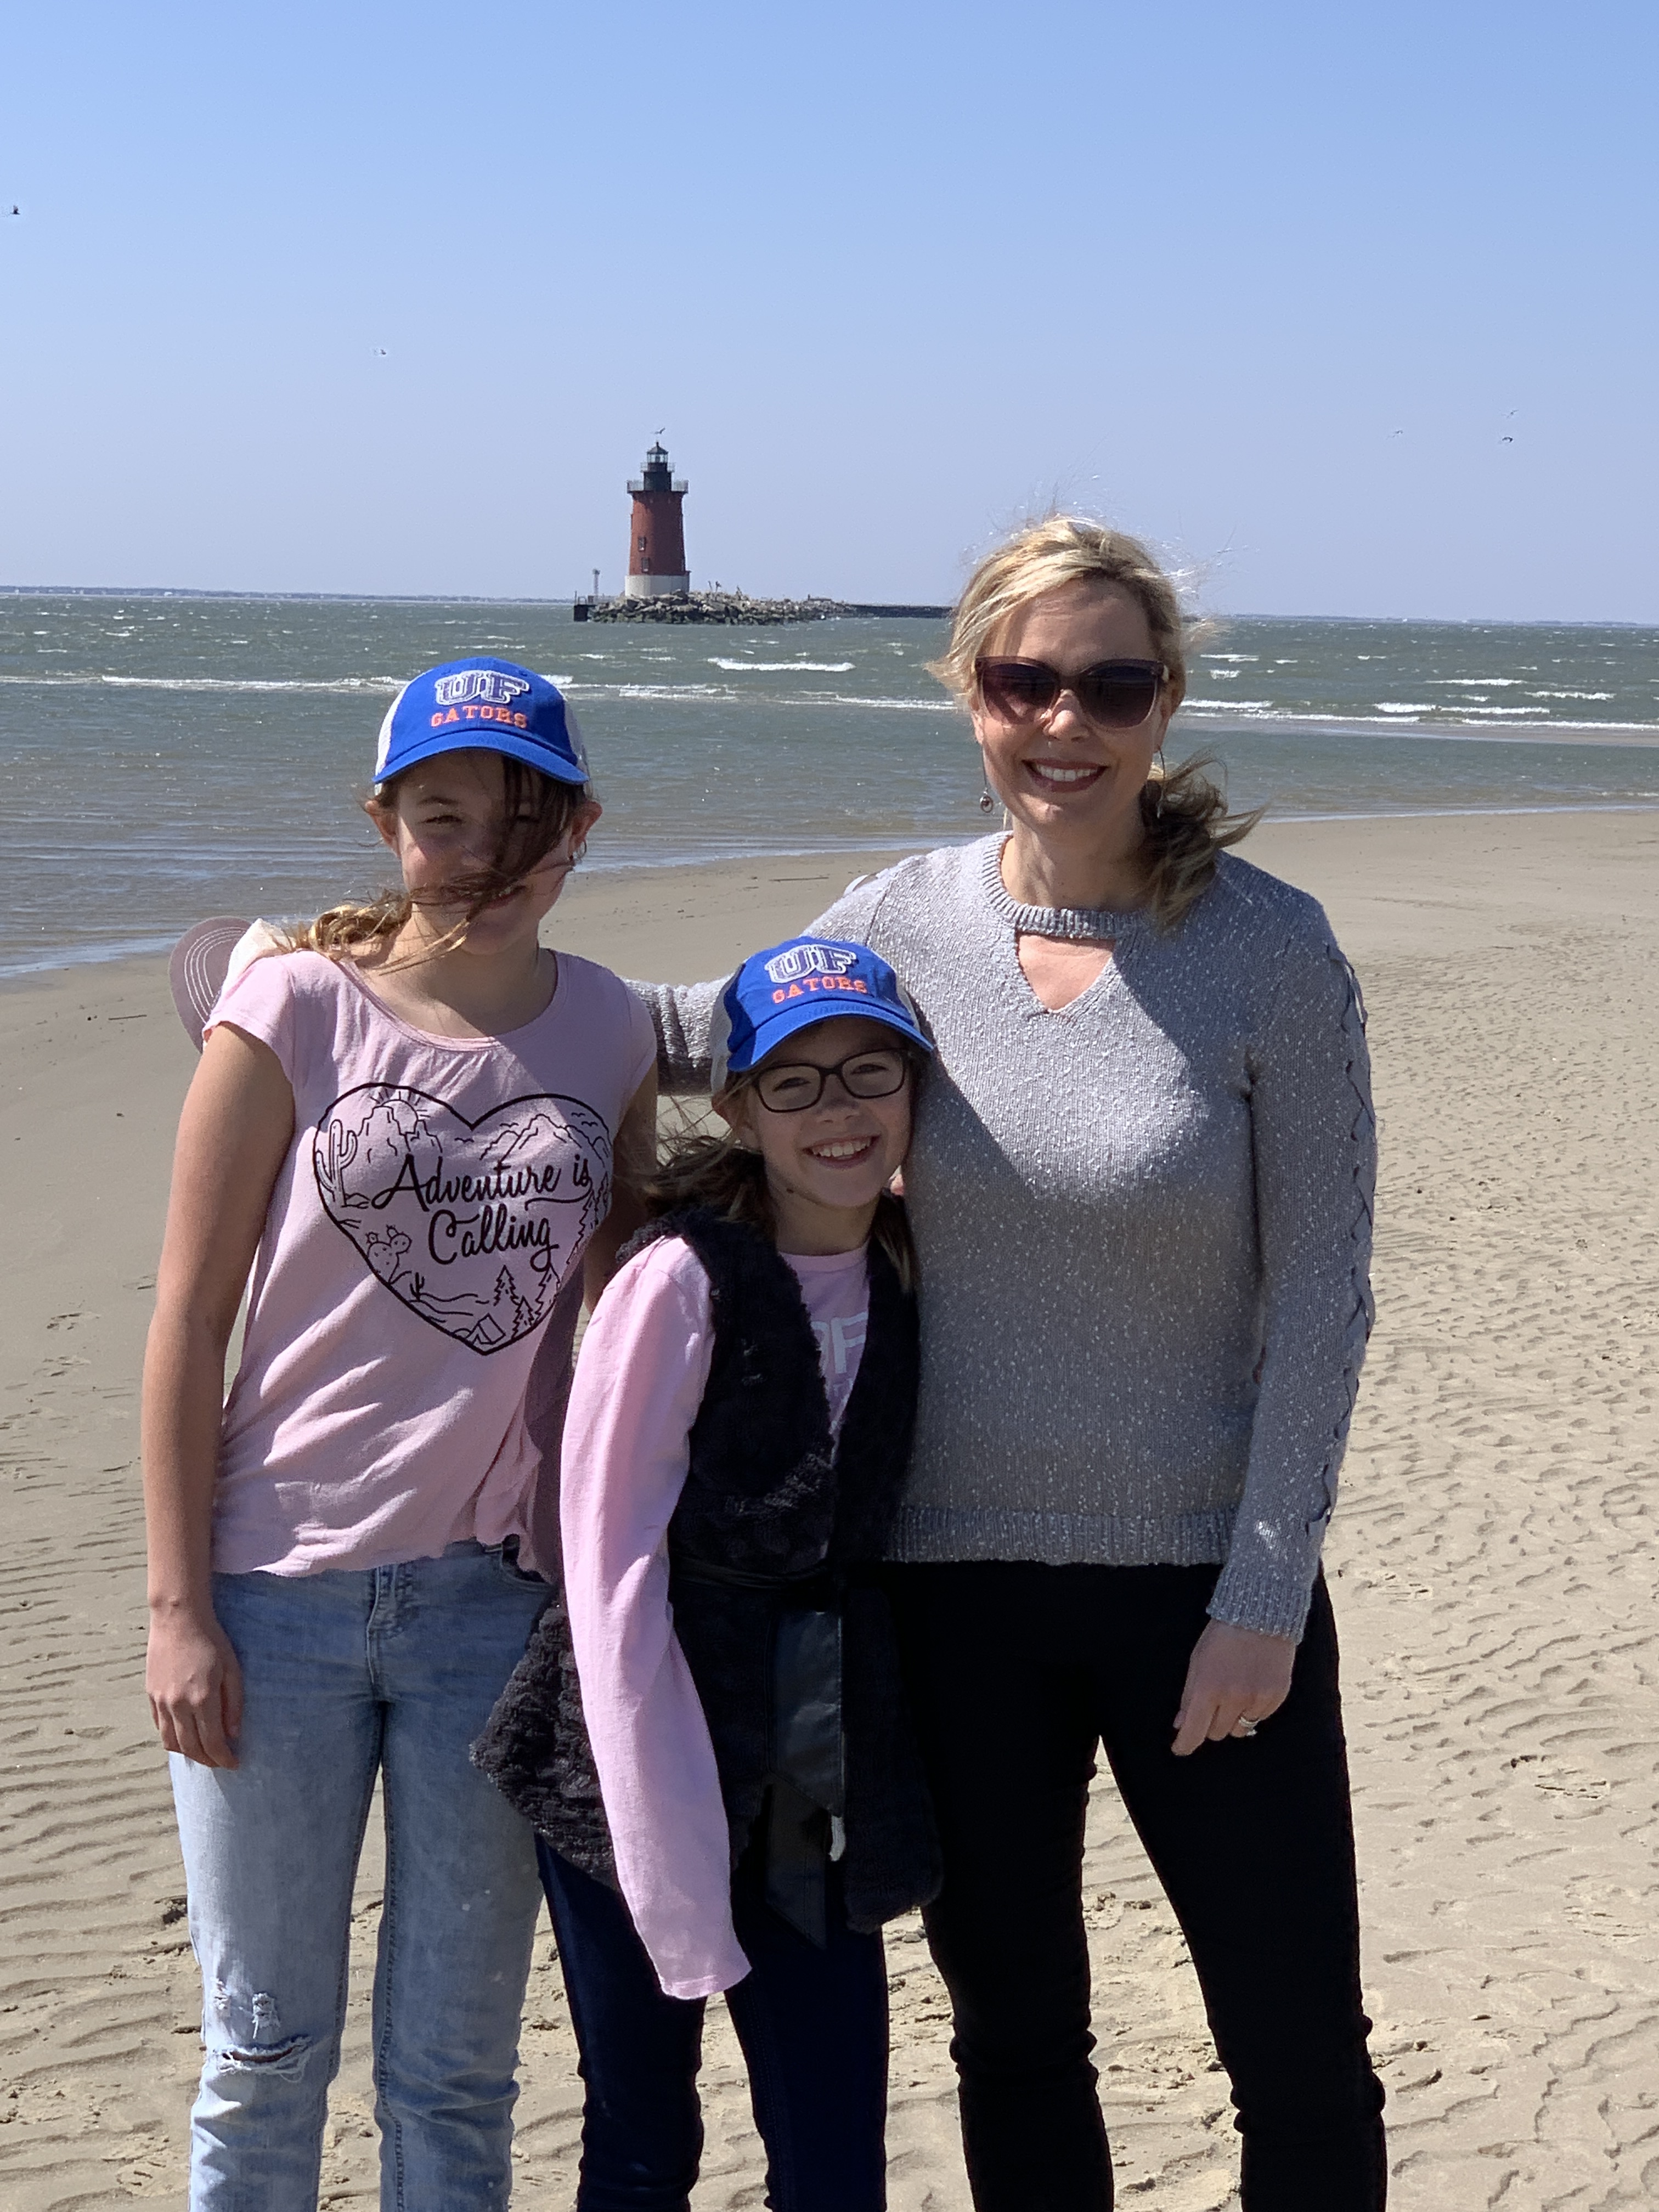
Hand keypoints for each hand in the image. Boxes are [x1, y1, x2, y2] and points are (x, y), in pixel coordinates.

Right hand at [147, 1606, 243, 1767]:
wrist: (178, 1618)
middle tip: (221, 1763)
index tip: (235, 1764)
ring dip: (188, 1754)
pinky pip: (159, 1727)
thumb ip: (234, 1704)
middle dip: (208, 1760)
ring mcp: (161, 1701)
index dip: (224, 1758)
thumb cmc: (212, 1640)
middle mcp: (179, 1705)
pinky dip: (172, 1739)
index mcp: (202, 1699)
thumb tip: (233, 1734)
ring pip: (171, 1742)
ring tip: (203, 1754)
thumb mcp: (232, 1669)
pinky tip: (184, 1737)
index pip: (213, 1742)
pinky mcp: (151, 1695)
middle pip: (191, 1748)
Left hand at [1172, 1619, 1293, 1756]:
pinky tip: (1252, 1686)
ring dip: (1232, 1719)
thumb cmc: (1222, 1636)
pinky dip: (1253, 1709)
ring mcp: (1257, 1699)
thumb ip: (1189, 1695)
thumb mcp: (1197, 1661)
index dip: (1184, 1744)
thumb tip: (1181, 1724)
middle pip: (1216, 1733)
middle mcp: (1233, 1698)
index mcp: (1208, 1688)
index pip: (1194, 1731)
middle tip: (1212, 1704)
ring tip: (1234, 1693)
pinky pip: (1260, 1718)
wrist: (1260, 1615)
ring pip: (1239, 1729)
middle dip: (1210, 1724)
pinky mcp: (1276, 1698)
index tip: (1179, 1749)